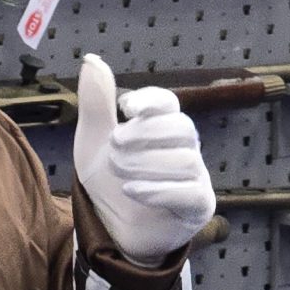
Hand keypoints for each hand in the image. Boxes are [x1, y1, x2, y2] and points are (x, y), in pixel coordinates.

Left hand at [73, 53, 215, 265]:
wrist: (110, 230)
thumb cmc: (108, 182)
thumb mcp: (93, 142)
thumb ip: (96, 104)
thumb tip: (91, 59)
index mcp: (162, 128)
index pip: (169, 103)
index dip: (152, 101)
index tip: (126, 109)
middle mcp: (185, 149)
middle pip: (182, 128)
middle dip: (144, 135)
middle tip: (114, 147)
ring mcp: (195, 177)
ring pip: (185, 160)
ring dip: (146, 164)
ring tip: (120, 175)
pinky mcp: (198, 207)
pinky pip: (190, 192)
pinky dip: (159, 190)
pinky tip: (133, 190)